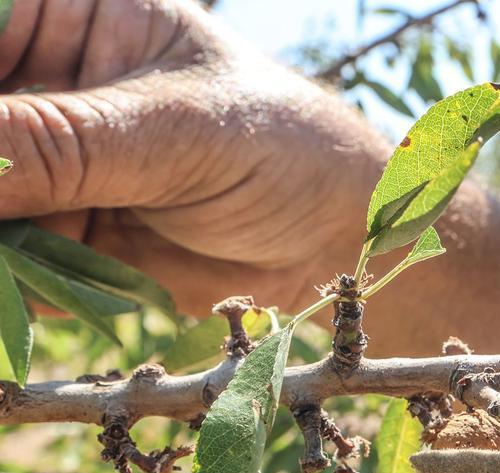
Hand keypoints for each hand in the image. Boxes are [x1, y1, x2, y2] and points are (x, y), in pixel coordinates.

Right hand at [0, 0, 499, 354]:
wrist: (343, 243)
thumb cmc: (286, 150)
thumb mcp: (176, 133)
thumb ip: (57, 144)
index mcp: (76, 23)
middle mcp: (50, 92)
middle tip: (7, 200)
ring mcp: (46, 169)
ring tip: (23, 245)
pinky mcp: (58, 241)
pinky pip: (5, 265)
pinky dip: (2, 287)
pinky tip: (9, 296)